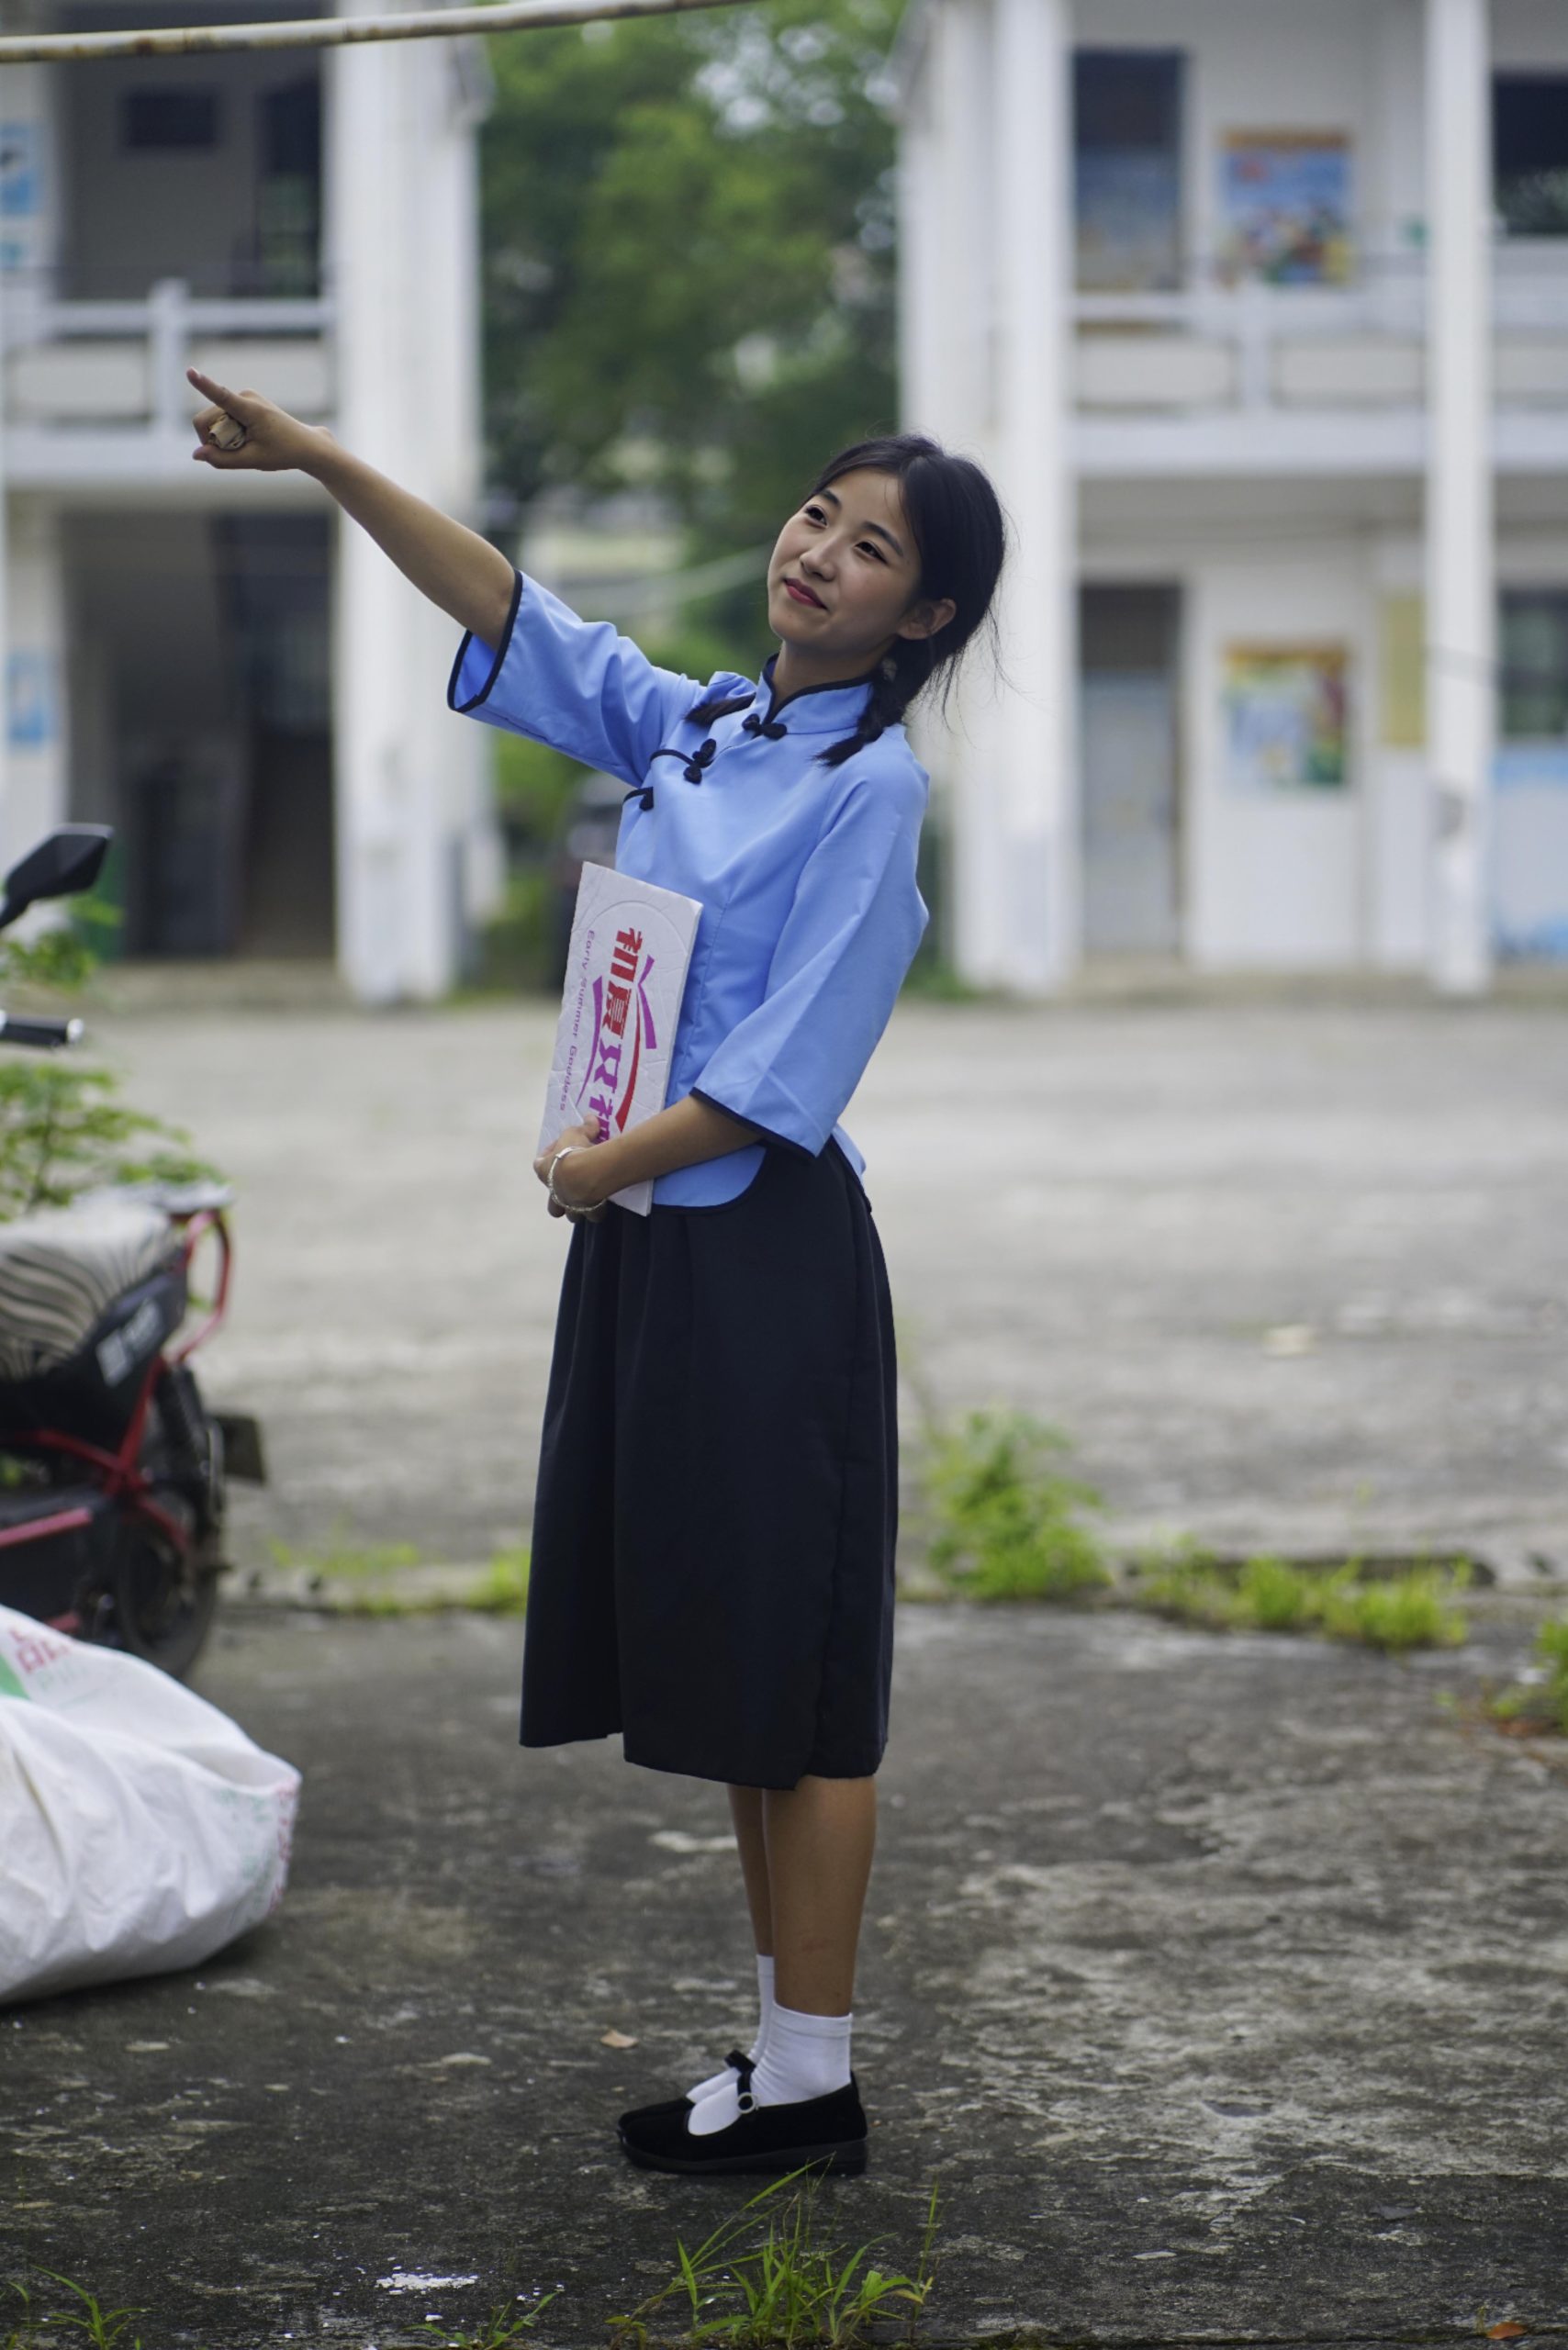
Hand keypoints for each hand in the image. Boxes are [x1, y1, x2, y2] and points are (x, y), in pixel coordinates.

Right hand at [187, 368, 333, 473]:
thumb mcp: (253, 460)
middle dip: (213, 439)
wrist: (305, 444)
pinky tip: (246, 438)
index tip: (190, 371)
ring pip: (213, 419)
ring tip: (247, 444)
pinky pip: (222, 418)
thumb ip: (222, 459)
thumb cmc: (283, 453)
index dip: (203, 385)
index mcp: (251, 409)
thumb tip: (196, 455)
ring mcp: (244, 397)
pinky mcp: (243, 402)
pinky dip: (228, 432)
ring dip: (221, 437)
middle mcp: (245, 396)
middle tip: (239, 450)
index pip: (221, 396)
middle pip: (207, 419)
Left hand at [533, 1112, 608, 1220]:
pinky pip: (593, 1215)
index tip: (557, 1149)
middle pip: (552, 1206)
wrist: (585, 1173)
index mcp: (544, 1170)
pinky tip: (603, 1203)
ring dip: (576, 1209)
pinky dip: (597, 1211)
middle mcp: (553, 1192)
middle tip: (570, 1189)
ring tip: (587, 1199)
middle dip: (558, 1201)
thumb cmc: (573, 1151)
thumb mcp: (576, 1132)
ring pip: (570, 1215)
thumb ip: (584, 1127)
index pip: (538, 1164)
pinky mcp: (587, 1211)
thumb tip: (591, 1117)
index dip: (546, 1156)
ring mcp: (569, 1204)